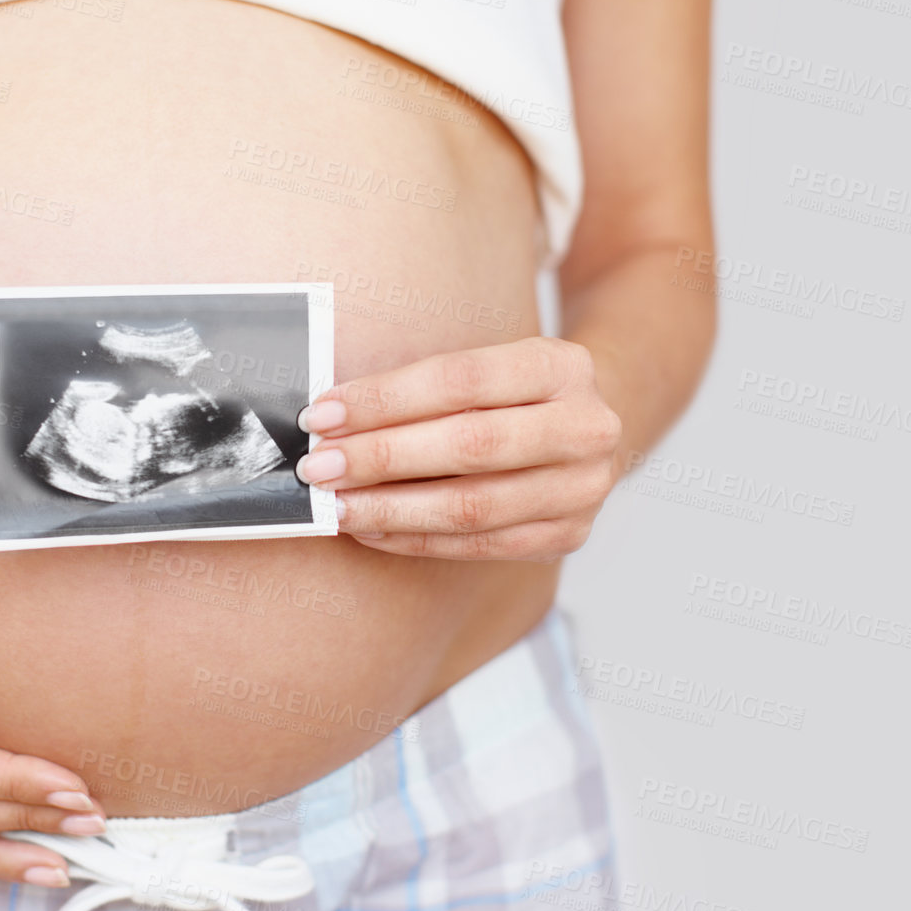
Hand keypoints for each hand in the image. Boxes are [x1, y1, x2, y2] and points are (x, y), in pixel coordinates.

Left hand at [295, 337, 621, 561]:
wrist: (590, 425)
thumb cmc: (515, 393)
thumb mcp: (491, 365)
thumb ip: (424, 388)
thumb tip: (334, 420)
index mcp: (561, 366)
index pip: (461, 380)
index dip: (386, 399)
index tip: (324, 415)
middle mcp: (585, 426)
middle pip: (469, 445)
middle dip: (382, 457)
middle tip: (320, 467)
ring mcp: (583, 488)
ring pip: (472, 506)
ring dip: (391, 509)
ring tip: (337, 505)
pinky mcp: (567, 535)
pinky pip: (478, 545)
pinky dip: (416, 538)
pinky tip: (372, 528)